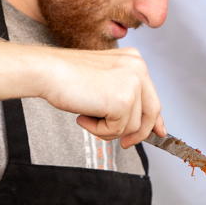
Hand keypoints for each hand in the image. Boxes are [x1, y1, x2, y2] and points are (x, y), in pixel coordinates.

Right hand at [38, 46, 165, 147]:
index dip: (154, 119)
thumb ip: (126, 99)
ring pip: (133, 126)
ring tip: (87, 116)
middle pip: (151, 112)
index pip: (152, 95)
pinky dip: (98, 130)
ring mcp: (132, 83)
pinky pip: (117, 130)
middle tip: (125, 144)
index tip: (157, 132)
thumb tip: (148, 125)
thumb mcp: (104, 84)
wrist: (48, 71)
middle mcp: (138, 68)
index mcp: (134, 60)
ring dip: (109, 129)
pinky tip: (84, 116)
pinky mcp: (123, 100)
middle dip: (138, 133)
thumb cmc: (67, 77)